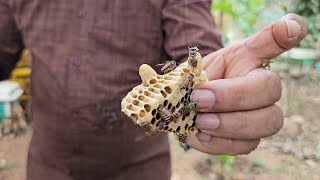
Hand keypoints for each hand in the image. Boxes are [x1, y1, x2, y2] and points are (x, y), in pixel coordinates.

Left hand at [188, 13, 306, 154]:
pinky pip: (243, 145)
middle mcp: (263, 90)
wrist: (186, 108)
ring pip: (265, 123)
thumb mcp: (204, 64)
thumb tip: (270, 34)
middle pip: (269, 92)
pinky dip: (221, 142)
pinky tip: (203, 134)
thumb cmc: (200, 83)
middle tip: (200, 100)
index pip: (273, 44)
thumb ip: (226, 54)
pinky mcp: (247, 140)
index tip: (287, 27)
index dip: (283, 35)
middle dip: (233, 98)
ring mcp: (260, 117)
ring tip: (202, 121)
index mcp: (250, 64)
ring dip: (230, 124)